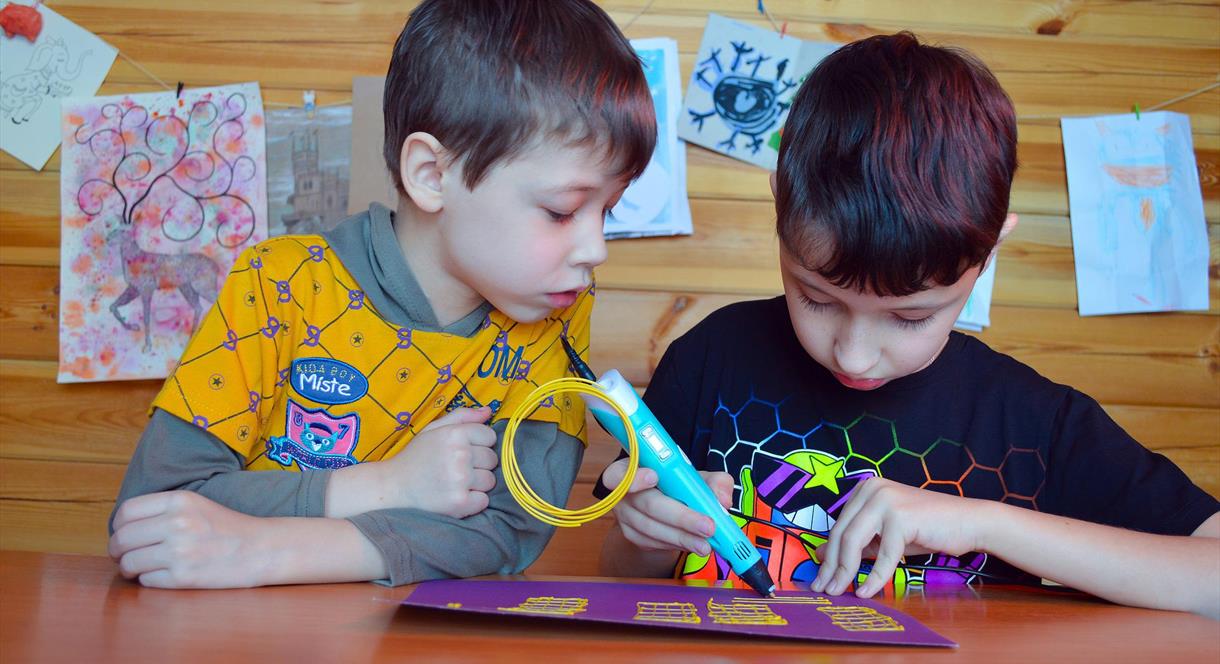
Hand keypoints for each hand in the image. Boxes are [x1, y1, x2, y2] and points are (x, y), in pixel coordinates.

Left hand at [109, 491, 265, 587]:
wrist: (261, 549)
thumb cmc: (227, 528)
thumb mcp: (197, 505)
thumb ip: (162, 510)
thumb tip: (121, 529)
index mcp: (180, 501)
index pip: (126, 512)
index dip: (118, 527)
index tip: (124, 535)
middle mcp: (177, 523)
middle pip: (122, 539)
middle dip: (118, 551)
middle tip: (124, 556)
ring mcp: (180, 551)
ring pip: (129, 563)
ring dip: (129, 569)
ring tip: (140, 569)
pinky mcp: (183, 576)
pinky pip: (146, 581)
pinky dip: (149, 581)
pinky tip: (163, 575)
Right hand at [372, 406, 497, 517]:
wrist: (393, 487)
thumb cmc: (417, 456)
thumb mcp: (434, 429)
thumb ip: (463, 416)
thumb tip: (489, 411)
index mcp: (455, 434)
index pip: (490, 436)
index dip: (480, 444)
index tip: (464, 450)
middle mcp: (459, 455)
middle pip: (492, 459)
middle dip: (479, 464)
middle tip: (457, 468)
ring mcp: (460, 480)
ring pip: (490, 480)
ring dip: (477, 484)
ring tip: (456, 482)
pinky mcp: (459, 503)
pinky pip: (484, 501)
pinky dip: (473, 501)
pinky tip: (456, 496)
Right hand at [600, 457, 732, 556]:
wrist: (664, 503)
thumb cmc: (677, 484)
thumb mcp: (696, 476)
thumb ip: (714, 482)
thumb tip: (723, 500)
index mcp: (632, 467)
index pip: (620, 472)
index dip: (635, 476)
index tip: (655, 477)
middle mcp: (623, 492)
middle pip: (647, 505)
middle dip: (681, 517)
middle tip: (708, 527)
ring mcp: (625, 516)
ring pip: (652, 529)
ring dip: (682, 538)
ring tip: (706, 544)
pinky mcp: (631, 535)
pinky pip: (652, 542)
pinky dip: (675, 545)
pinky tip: (692, 545)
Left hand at [811, 478, 982, 597]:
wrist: (969, 522)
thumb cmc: (928, 529)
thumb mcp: (885, 536)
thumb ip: (858, 543)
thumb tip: (821, 555)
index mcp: (865, 489)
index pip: (838, 525)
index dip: (827, 554)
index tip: (820, 577)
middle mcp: (872, 489)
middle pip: (841, 533)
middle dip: (831, 566)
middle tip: (823, 589)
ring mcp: (886, 500)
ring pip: (853, 541)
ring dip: (845, 572)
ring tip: (839, 592)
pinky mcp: (900, 516)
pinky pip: (883, 554)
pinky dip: (874, 576)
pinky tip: (867, 591)